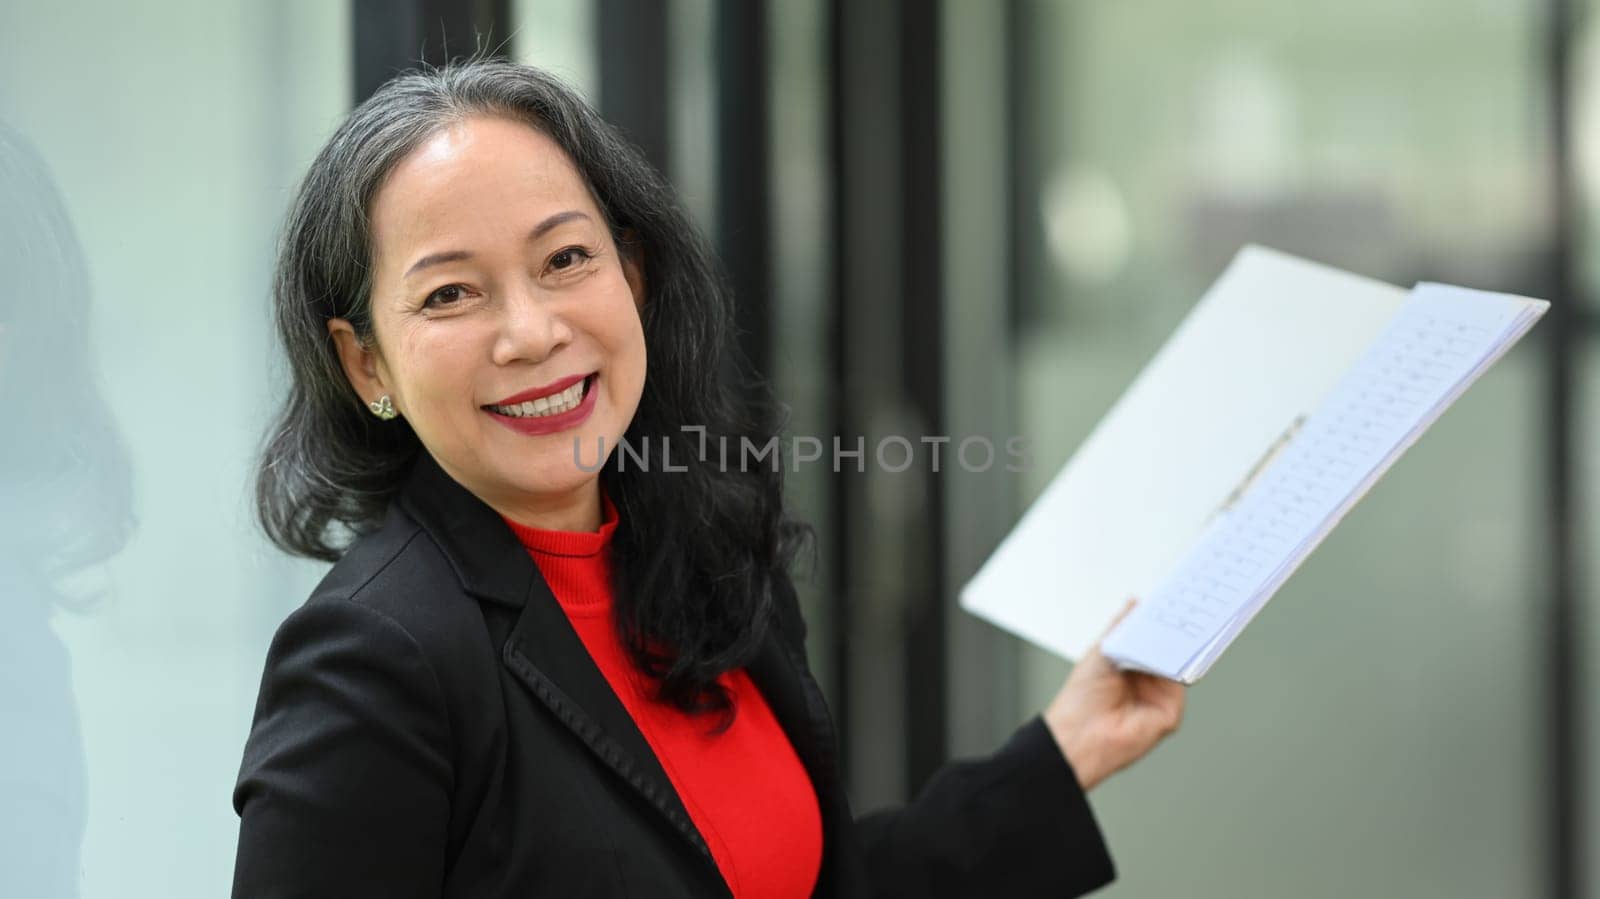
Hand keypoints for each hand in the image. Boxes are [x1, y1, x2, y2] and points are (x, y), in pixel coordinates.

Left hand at [1043, 598, 1185, 790]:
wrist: (1080, 735)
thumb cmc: (1082, 697)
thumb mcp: (1101, 651)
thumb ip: (1121, 627)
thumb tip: (1135, 602)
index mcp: (1132, 666)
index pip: (1154, 639)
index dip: (1163, 621)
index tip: (1175, 599)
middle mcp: (1149, 680)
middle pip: (1171, 650)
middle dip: (1179, 628)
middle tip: (1188, 603)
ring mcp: (1161, 696)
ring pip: (1179, 664)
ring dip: (1183, 643)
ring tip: (1185, 618)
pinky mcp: (1170, 711)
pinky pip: (1181, 683)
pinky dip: (1180, 664)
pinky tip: (1176, 648)